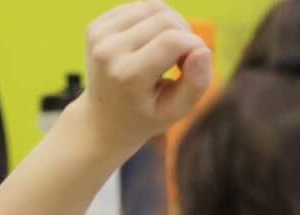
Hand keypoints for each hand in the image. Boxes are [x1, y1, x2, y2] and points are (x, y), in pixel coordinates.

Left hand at [76, 3, 214, 157]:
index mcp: (128, 75)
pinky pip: (138, 7)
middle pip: (165, 19)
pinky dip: (153, 20)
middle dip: (185, 34)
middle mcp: (108, 50)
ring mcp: (98, 35)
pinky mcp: (95, 25)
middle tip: (184, 60)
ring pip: (152, 6)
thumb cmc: (146, 116)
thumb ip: (196, 84)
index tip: (197, 64)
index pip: (173, 41)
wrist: (103, 119)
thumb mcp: (176, 112)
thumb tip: (204, 50)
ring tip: (171, 50)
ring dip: (172, 24)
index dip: (196, 46)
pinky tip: (153, 42)